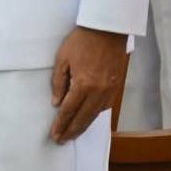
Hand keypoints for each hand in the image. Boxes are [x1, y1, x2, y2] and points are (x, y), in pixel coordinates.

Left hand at [50, 26, 127, 142]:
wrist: (107, 31)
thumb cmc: (81, 41)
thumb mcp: (62, 59)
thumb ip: (58, 83)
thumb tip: (57, 103)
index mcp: (83, 84)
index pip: (69, 110)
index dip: (61, 124)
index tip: (54, 135)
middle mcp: (98, 92)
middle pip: (83, 118)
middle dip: (71, 131)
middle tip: (62, 140)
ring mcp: (109, 91)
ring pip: (95, 115)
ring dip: (83, 126)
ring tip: (73, 133)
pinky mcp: (116, 88)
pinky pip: (104, 107)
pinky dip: (94, 115)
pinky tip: (87, 117)